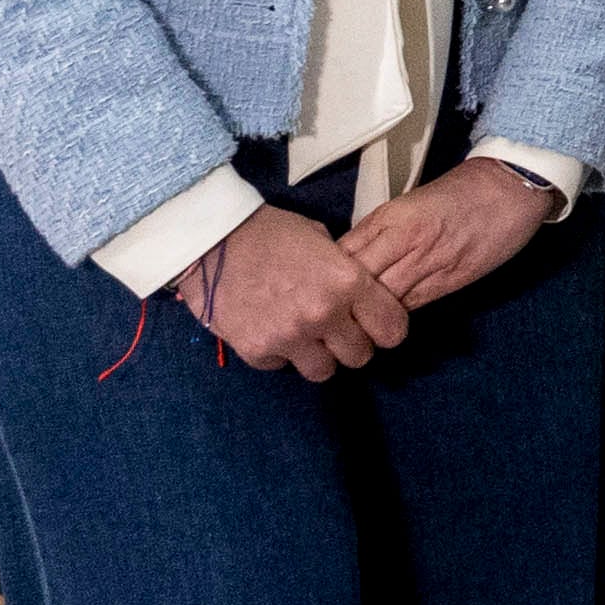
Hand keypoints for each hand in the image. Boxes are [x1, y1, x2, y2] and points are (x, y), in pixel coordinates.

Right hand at [172, 203, 411, 380]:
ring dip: (317, 356)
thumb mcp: (323, 241)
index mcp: (348, 282)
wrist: (212, 239)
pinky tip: (269, 328)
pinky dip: (278, 353)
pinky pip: (282, 365)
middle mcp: (323, 314)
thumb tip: (362, 295)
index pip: (392, 329)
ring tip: (304, 335)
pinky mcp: (257, 350)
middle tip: (336, 331)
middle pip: (360, 356)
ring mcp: (290, 336)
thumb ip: (346, 273)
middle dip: (352, 345)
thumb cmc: (271, 233)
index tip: (376, 326)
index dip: (386, 329)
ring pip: (324, 371)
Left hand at [340, 158, 555, 309]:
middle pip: (355, 282)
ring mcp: (428, 263)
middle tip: (329, 313)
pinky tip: (385, 321)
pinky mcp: (450, 281)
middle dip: (339, 301)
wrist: (511, 186)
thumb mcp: (411, 202)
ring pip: (380, 300)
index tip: (318, 286)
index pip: (342, 254)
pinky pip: (410, 307)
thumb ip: (381, 230)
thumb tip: (354, 259)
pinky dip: (394, 316)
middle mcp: (404, 241)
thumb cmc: (464, 190)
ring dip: (365, 314)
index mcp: (390, 217)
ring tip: (353, 324)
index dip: (325, 275)